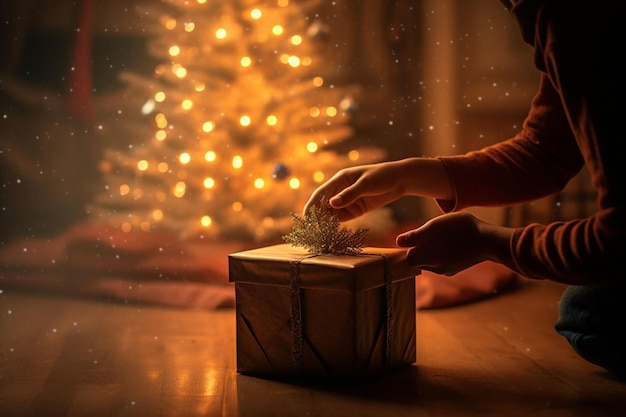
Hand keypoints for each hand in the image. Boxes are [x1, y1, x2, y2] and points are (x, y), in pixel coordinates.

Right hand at [304, 158, 452, 221]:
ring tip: (320, 235)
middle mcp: (341, 190)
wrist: (401, 180)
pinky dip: (336, 225)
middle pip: (324, 204)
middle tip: (311, 231)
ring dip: (325, 223)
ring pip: (332, 213)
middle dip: (317, 217)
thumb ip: (349, 194)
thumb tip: (332, 203)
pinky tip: (332, 233)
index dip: (312, 205)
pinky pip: (342, 218)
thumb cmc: (383, 176)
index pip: (321, 193)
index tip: (306, 218)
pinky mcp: (356, 209)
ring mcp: (348, 200)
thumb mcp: (366, 184)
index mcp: (340, 179)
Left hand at [396, 211, 512, 275]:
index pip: (407, 258)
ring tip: (444, 236)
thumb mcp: (436, 226)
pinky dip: (440, 252)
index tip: (416, 236)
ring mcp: (446, 270)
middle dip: (420, 247)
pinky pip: (439, 262)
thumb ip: (416, 235)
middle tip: (433, 233)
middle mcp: (435, 269)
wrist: (490, 241)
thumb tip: (398, 242)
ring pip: (428, 260)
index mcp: (428, 258)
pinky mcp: (454, 269)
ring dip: (430, 249)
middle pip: (417, 259)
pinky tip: (451, 242)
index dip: (409, 247)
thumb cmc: (462, 229)